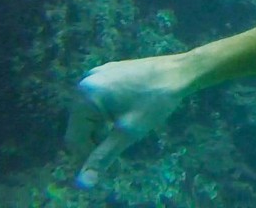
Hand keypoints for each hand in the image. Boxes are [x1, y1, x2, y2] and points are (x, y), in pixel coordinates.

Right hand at [65, 54, 197, 188]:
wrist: (181, 72)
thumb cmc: (156, 101)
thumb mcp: (128, 132)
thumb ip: (102, 156)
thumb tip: (83, 183)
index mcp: (85, 95)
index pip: (74, 137)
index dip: (89, 153)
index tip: (112, 158)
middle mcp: (86, 81)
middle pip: (81, 124)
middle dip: (98, 137)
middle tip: (125, 139)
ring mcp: (98, 74)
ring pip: (91, 113)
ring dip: (104, 125)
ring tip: (129, 126)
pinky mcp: (109, 72)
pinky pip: (100, 99)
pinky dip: (109, 111)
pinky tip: (129, 112)